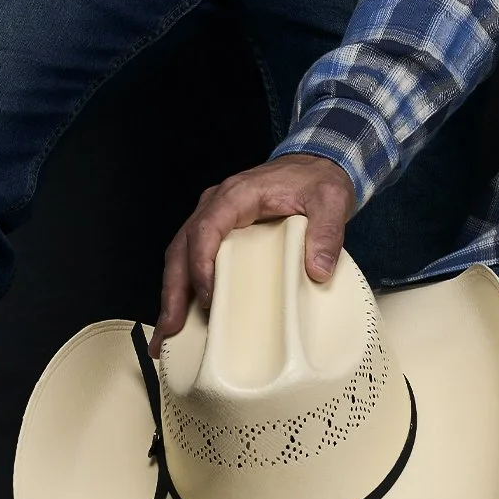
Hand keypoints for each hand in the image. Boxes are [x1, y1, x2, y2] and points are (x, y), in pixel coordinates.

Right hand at [158, 155, 358, 336]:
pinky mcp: (218, 233)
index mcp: (236, 195)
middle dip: (173, 290)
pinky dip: (184, 289)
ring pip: (179, 257)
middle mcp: (216, 205)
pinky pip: (192, 259)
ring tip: (168, 334)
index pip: (206, 229)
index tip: (207, 297)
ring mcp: (213, 218)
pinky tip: (182, 318)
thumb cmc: (316, 180)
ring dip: (172, 294)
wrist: (316, 165)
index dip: (200, 264)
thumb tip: (317, 270)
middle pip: (181, 248)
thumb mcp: (331, 200)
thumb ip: (327, 232)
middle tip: (171, 327)